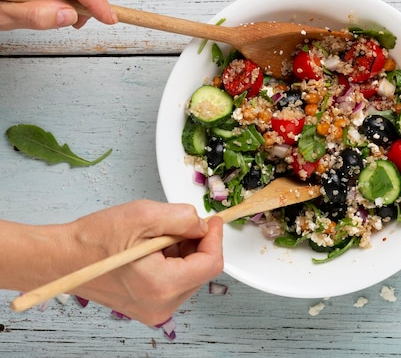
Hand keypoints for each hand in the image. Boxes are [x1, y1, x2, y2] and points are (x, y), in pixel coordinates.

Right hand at [64, 201, 222, 325]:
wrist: (60, 259)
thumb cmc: (93, 240)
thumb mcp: (144, 215)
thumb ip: (182, 218)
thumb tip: (202, 225)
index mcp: (163, 285)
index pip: (211, 264)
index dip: (214, 238)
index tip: (211, 220)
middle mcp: (161, 306)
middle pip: (202, 271)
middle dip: (196, 244)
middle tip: (177, 224)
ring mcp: (153, 310)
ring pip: (189, 276)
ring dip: (182, 252)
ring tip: (155, 237)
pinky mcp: (146, 307)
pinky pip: (173, 283)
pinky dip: (171, 263)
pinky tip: (150, 249)